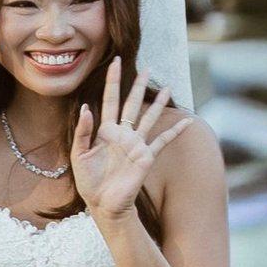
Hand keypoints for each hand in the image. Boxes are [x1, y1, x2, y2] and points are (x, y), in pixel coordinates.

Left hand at [71, 60, 187, 226]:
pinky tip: (187, 121)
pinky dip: (175, 131)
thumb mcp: (79, 156)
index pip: (110, 99)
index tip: (115, 62)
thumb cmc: (89, 183)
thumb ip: (83, 132)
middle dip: (139, 86)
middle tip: (147, 68)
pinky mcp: (146, 157)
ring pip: (150, 117)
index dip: (113, 81)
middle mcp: (123, 134)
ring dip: (158, 103)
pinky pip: (163, 141)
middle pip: (132, 103)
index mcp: (105, 131)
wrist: (104, 205)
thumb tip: (86, 107)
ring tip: (168, 87)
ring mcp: (136, 144)